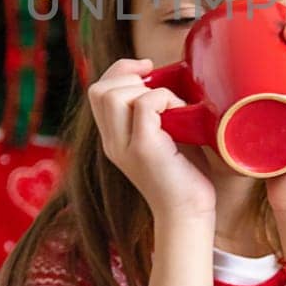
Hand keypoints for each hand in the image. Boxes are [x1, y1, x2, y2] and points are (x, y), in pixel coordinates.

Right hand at [87, 57, 216, 220]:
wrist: (188, 215)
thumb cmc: (184, 176)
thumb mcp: (164, 137)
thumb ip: (155, 114)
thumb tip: (164, 79)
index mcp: (114, 138)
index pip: (97, 92)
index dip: (119, 71)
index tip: (147, 70)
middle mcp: (112, 142)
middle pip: (99, 89)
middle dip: (128, 75)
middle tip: (157, 86)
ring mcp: (124, 146)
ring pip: (114, 94)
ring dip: (147, 89)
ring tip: (170, 108)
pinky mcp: (143, 148)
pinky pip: (145, 104)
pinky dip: (165, 99)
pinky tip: (180, 117)